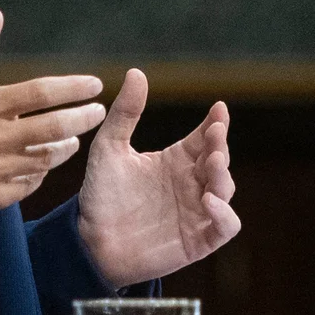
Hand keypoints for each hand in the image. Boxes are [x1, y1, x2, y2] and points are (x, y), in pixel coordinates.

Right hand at [0, 9, 106, 216]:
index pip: (40, 93)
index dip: (73, 87)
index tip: (95, 84)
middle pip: (54, 128)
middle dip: (83, 118)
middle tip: (97, 111)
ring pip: (46, 159)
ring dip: (65, 147)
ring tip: (73, 138)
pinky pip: (29, 185)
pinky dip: (40, 173)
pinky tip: (43, 163)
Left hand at [76, 69, 239, 287]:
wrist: (88, 242)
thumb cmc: (100, 195)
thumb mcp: (108, 149)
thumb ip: (124, 114)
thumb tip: (136, 72)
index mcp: (175, 160)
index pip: (204, 137)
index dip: (215, 122)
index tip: (218, 108)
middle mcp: (190, 183)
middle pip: (219, 159)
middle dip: (220, 144)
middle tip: (214, 134)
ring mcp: (197, 211)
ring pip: (226, 189)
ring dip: (224, 175)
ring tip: (212, 163)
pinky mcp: (198, 240)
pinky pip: (226, 226)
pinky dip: (225, 214)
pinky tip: (209, 201)